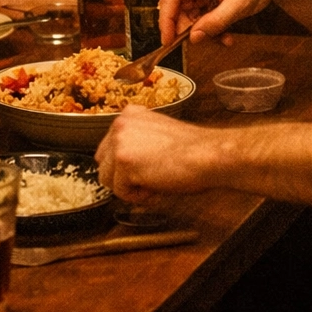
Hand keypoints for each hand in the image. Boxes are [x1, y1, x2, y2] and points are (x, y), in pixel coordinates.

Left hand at [94, 105, 213, 201]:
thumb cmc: (194, 150)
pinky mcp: (124, 162)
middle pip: (103, 163)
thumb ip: (137, 142)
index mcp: (129, 114)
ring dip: (129, 188)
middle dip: (122, 177)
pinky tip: (157, 187)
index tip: (146, 170)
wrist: (208, 154)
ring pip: (107, 179)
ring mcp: (120, 142)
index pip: (109, 148)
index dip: (126, 166)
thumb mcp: (158, 135)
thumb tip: (125, 166)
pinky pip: (120, 192)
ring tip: (155, 183)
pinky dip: (138, 197)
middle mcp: (120, 124)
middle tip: (149, 180)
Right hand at [158, 0, 305, 45]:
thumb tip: (194, 38)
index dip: (166, 21)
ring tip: (224, 38)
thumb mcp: (240, 4)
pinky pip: (198, 9)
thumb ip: (216, 22)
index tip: (167, 42)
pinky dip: (209, 22)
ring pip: (188, 10)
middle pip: (177, 5)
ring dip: (202, 27)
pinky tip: (225, 32)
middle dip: (188, 28)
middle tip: (202, 43)